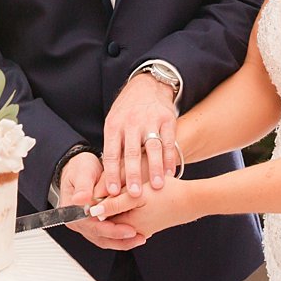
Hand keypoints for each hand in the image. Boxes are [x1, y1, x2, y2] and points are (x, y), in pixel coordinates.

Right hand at [58, 151, 145, 250]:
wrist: (82, 168)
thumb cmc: (81, 168)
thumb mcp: (83, 172)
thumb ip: (83, 185)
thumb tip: (81, 199)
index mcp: (71, 212)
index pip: (92, 226)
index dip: (111, 230)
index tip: (129, 230)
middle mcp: (77, 222)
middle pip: (100, 237)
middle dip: (120, 239)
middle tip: (140, 237)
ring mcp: (87, 225)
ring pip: (105, 240)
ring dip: (123, 241)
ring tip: (141, 238)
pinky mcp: (96, 225)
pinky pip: (108, 236)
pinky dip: (121, 237)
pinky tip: (136, 235)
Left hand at [91, 177, 198, 238]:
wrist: (193, 201)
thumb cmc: (168, 194)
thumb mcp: (138, 196)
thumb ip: (115, 204)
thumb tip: (93, 211)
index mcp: (128, 224)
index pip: (100, 219)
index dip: (91, 206)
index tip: (85, 192)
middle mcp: (133, 230)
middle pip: (108, 220)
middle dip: (99, 207)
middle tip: (94, 190)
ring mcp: (141, 229)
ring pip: (118, 217)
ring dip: (112, 206)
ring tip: (109, 190)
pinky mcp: (148, 224)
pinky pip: (129, 218)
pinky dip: (124, 208)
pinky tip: (124, 193)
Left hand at [101, 74, 179, 197]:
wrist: (147, 85)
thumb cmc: (127, 111)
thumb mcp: (114, 123)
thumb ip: (113, 147)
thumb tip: (108, 177)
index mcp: (114, 125)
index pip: (112, 153)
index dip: (112, 173)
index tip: (112, 191)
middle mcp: (131, 123)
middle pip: (132, 152)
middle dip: (133, 174)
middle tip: (134, 194)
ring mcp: (150, 120)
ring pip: (153, 148)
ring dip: (155, 168)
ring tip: (157, 186)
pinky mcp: (167, 119)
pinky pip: (169, 142)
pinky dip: (170, 159)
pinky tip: (171, 173)